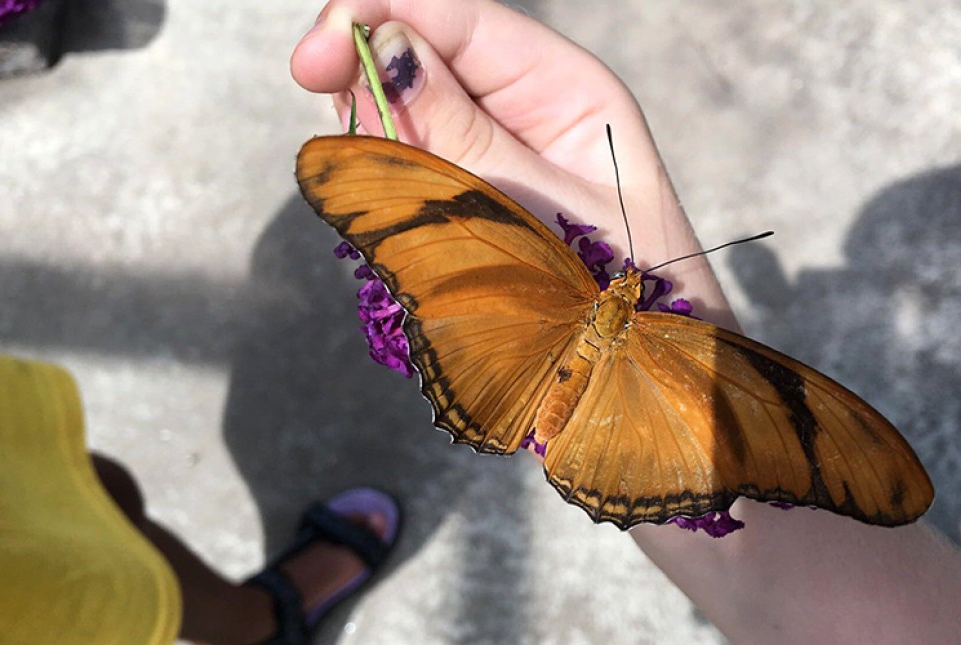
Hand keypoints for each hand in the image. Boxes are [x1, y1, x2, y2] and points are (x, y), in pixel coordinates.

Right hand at [291, 0, 738, 328]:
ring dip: (375, 143)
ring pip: (400, 111)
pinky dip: (385, 186)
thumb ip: (461, 136)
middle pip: (418, 52)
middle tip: (352, 144)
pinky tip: (405, 226)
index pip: (456, 17)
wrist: (649, 379)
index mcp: (565, 88)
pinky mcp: (463, 198)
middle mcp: (525, 107)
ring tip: (410, 212)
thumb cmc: (628, 298)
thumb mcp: (544, 211)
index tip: (311, 60)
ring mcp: (489, 152)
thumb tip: (389, 48)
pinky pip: (404, 168)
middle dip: (367, 81)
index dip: (375, 17)